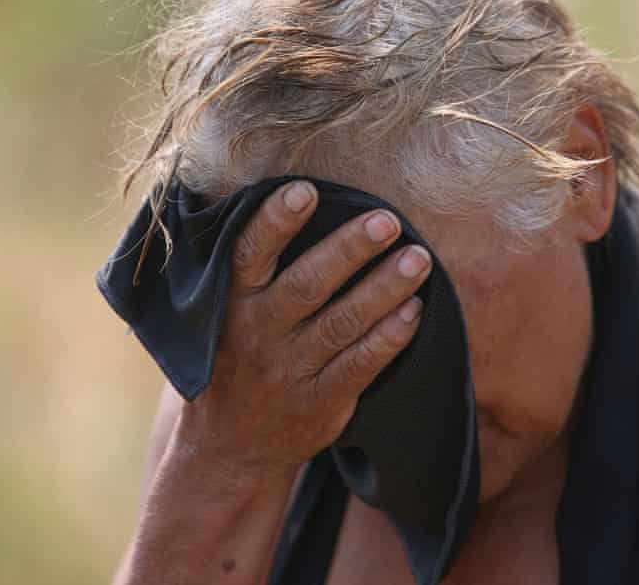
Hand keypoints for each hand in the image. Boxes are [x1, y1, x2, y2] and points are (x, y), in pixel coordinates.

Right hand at [177, 180, 431, 485]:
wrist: (231, 448)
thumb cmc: (235, 361)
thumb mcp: (220, 318)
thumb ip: (251, 274)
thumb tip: (296, 203)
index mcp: (231, 305)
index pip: (249, 256)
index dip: (275, 222)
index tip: (305, 190)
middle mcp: (259, 334)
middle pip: (308, 286)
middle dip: (349, 251)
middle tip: (388, 221)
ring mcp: (292, 370)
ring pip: (343, 323)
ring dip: (384, 288)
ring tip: (418, 259)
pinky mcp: (323, 401)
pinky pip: (362, 365)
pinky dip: (390, 338)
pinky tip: (415, 310)